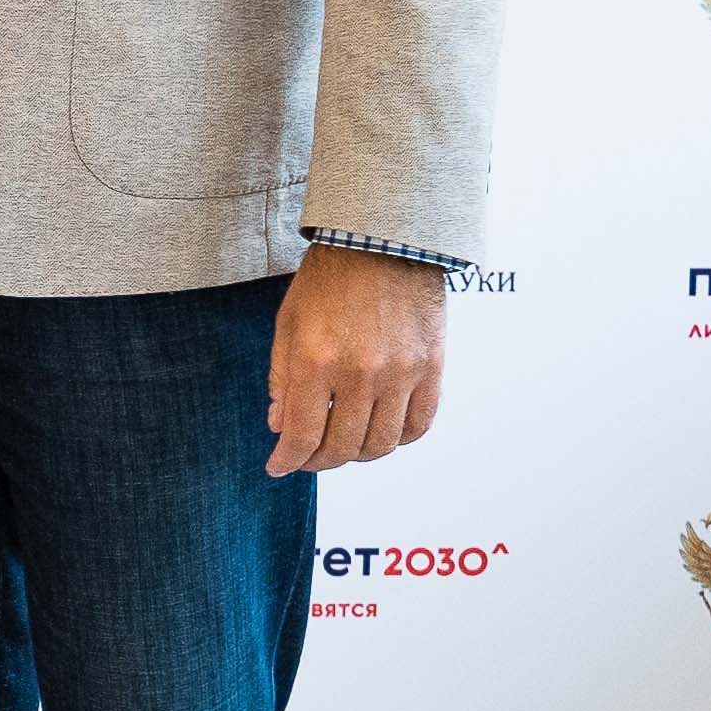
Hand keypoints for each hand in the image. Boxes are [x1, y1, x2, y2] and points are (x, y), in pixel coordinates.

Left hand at [264, 243, 443, 475]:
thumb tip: (280, 427)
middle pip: (341, 446)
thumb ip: (282, 380)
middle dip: (318, 461)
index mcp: (317, 361)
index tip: (278, 467)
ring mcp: (401, 373)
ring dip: (357, 454)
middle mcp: (361, 373)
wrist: (383, 243)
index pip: (302, 435)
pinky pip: (419, 424)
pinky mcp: (431, 369)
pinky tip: (380, 432)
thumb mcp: (287, 325)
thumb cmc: (328, 281)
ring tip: (342, 445)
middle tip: (307, 458)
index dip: (287, 460)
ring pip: (382, 443)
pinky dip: (398, 439)